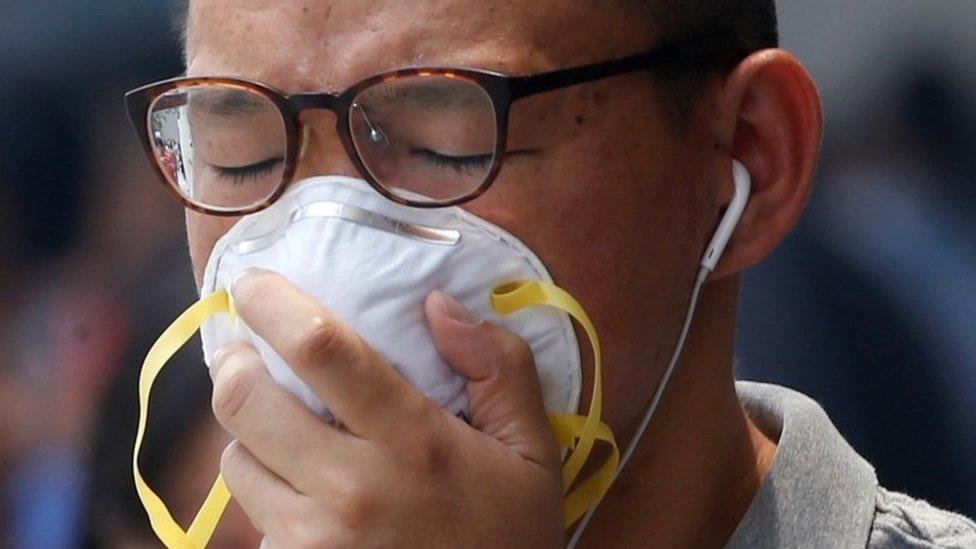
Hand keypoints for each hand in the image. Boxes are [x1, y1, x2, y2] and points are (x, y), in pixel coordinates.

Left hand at [210, 270, 562, 547]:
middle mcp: (350, 489)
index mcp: (412, 441)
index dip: (272, 302)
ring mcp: (313, 540)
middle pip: (243, 399)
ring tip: (285, 426)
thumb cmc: (508, 534)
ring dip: (250, 431)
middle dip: (233, 361)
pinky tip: (303, 486)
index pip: (320, 348)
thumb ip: (500, 368)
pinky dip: (267, 486)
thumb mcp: (532, 450)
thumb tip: (437, 305)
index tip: (254, 282)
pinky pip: (252, 513)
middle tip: (248, 350)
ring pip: (236, 459)